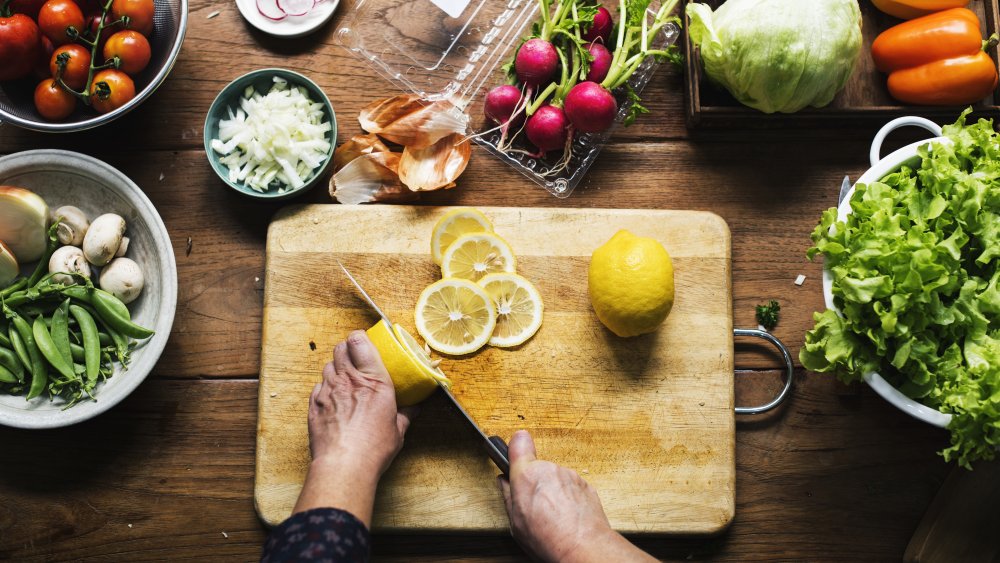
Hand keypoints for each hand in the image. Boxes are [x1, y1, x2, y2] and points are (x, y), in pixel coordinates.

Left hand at [293, 330, 415, 524]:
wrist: (343, 465)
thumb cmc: (373, 448)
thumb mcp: (398, 430)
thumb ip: (406, 414)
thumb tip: (416, 408)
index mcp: (374, 381)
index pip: (359, 342)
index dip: (359, 337)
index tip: (365, 341)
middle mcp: (349, 380)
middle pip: (340, 348)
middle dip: (347, 349)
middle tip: (355, 359)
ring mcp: (328, 391)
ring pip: (327, 365)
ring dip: (336, 368)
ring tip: (345, 380)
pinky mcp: (315, 405)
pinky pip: (318, 386)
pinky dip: (325, 388)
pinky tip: (333, 399)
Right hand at [498, 430, 655, 562]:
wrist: (583, 548)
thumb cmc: (549, 539)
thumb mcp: (516, 522)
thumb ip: (508, 496)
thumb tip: (504, 482)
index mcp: (527, 475)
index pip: (519, 442)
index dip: (517, 446)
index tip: (515, 452)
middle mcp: (549, 469)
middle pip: (538, 467)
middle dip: (535, 482)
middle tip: (534, 505)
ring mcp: (570, 475)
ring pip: (555, 478)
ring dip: (553, 491)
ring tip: (553, 515)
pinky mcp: (585, 484)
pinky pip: (571, 487)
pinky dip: (568, 498)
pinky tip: (566, 516)